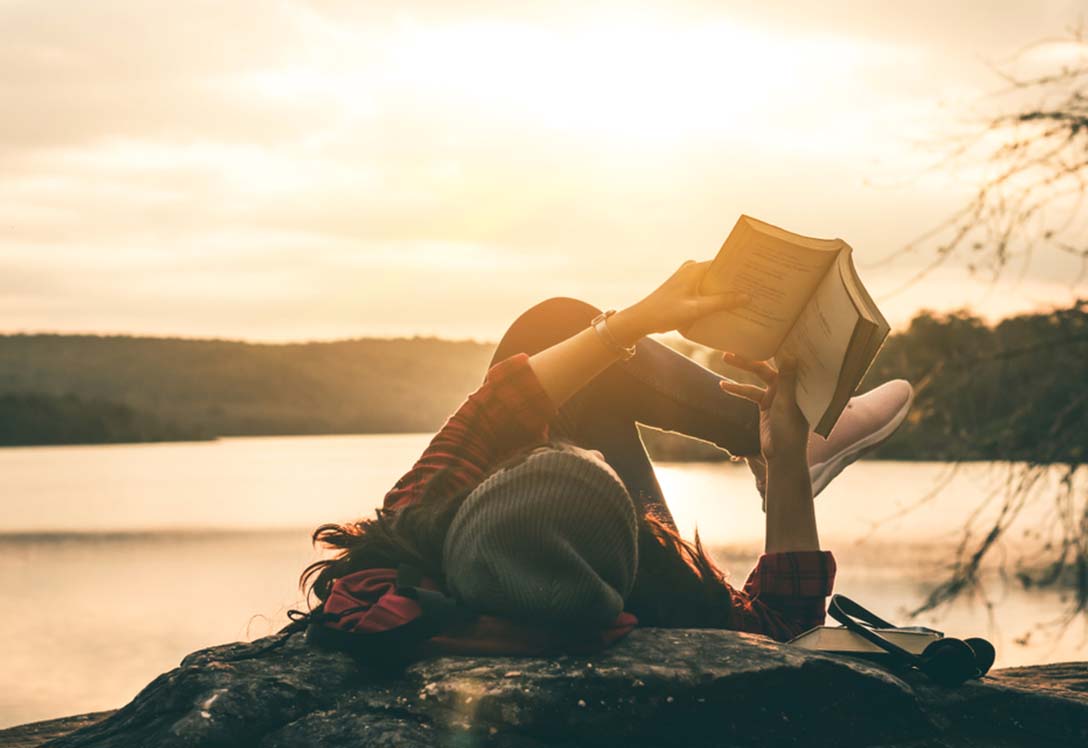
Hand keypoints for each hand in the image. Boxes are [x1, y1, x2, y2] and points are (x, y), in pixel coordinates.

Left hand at [613, 260, 748, 340]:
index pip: (724, 264)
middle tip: (757, 289)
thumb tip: (746, 297)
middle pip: (720, 274)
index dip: (740, 270)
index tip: (757, 275)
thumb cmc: (666, 312)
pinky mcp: (685, 289)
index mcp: (695, 269)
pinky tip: (728, 307)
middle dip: (736, 282)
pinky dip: (716, 298)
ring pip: (713, 283)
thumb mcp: (697, 309)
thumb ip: (722, 302)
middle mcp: (692, 270)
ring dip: (726, 292)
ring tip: (747, 299)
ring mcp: (688, 279)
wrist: (642, 320)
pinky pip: (706, 291)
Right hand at [718, 353, 808, 462]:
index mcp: (799, 383)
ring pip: (757, 376)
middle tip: (739, 342)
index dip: (780, 346)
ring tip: (726, 356)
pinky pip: (750, 392)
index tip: (769, 331)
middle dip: (754, 354)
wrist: (782, 456)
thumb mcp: (787, 404)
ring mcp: (777, 395)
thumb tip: (791, 355)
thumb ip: (788, 380)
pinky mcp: (766, 404)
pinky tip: (723, 385)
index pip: (788, 359)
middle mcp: (789, 386)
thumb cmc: (790, 431)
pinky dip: (737, 389)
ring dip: (742, 367)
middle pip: (769, 364)